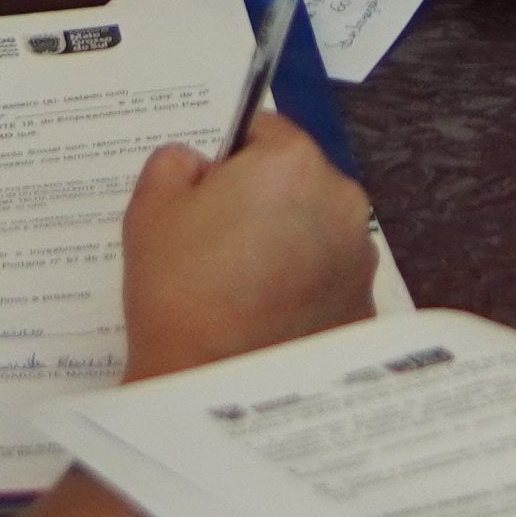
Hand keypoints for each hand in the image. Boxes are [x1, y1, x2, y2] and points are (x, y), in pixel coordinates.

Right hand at [121, 106, 378, 376]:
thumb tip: (198, 165)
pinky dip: (306, 288)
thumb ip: (175, 162)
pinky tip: (267, 313)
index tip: (210, 188)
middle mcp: (340, 200)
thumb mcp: (152, 208)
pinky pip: (330, 279)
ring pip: (317, 230)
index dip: (231, 156)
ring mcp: (359, 257)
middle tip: (220, 241)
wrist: (213, 387)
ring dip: (290, 243)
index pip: (263, 130)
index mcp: (291, 161)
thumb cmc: (181, 292)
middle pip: (298, 180)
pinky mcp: (364, 306)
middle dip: (265, 200)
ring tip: (242, 284)